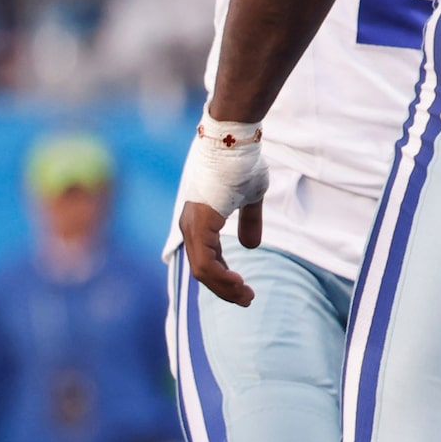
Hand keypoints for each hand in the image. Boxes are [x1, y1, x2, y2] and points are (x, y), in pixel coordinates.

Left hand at [175, 116, 267, 305]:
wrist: (234, 141)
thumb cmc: (241, 163)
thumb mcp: (250, 198)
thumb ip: (249, 222)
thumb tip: (251, 246)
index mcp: (198, 221)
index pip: (205, 260)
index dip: (224, 279)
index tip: (245, 288)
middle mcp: (189, 226)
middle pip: (202, 272)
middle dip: (225, 290)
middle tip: (248, 300)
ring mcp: (193, 225)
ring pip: (202, 271)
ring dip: (225, 288)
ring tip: (246, 296)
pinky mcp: (200, 224)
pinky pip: (205, 262)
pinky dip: (221, 277)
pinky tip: (238, 281)